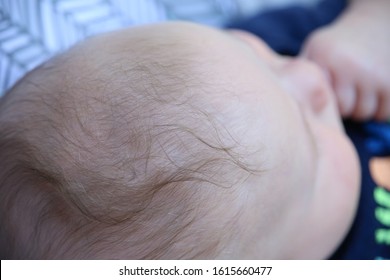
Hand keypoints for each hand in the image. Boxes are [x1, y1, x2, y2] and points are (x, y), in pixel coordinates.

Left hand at [301, 1, 389, 120]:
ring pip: (365, 114)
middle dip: (344, 108)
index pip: (322, 101)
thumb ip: (300, 72)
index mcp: (327, 58)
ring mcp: (375, 73)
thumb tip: (287, 100)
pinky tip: (373, 96)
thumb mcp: (313, 50)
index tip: (326, 95)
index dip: (324, 103)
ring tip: (357, 93)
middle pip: (345, 110)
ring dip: (361, 110)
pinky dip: (380, 110)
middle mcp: (351, 66)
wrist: (372, 25)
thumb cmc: (336, 45)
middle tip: (344, 94)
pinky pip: (384, 113)